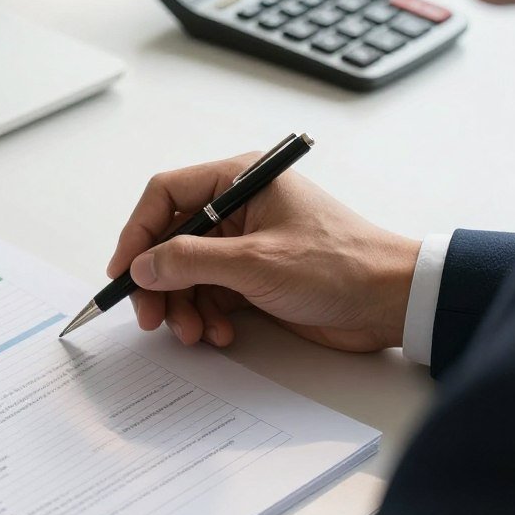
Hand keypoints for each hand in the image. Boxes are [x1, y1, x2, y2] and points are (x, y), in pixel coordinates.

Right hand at [108, 154, 420, 352]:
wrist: (392, 302)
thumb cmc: (339, 265)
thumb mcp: (255, 262)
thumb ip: (190, 261)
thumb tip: (142, 266)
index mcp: (239, 181)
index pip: (165, 195)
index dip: (137, 233)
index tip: (123, 271)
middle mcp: (237, 208)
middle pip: (170, 240)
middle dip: (158, 282)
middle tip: (150, 317)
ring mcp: (244, 244)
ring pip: (186, 273)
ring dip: (182, 306)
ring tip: (192, 333)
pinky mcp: (252, 277)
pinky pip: (209, 294)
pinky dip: (206, 316)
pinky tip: (219, 334)